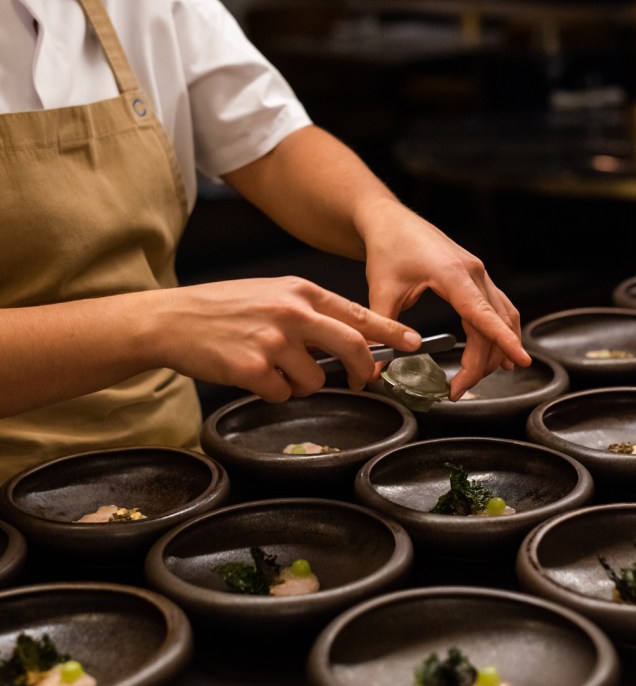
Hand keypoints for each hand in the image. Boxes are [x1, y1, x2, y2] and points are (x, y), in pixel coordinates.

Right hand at [153, 275, 421, 400]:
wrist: (172, 319)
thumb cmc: (223, 308)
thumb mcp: (272, 295)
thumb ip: (309, 313)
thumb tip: (348, 340)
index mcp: (299, 291)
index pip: (357, 312)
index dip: (389, 331)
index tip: (413, 343)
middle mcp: (291, 312)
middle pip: (351, 347)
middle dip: (362, 370)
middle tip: (362, 380)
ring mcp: (273, 341)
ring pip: (316, 380)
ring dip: (301, 383)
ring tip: (272, 366)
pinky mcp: (253, 368)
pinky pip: (283, 394)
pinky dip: (273, 392)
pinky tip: (251, 374)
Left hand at [361, 201, 530, 397]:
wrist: (390, 221)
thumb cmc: (387, 247)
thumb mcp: (380, 291)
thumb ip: (383, 331)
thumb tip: (378, 367)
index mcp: (452, 274)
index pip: (484, 314)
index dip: (503, 340)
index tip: (521, 361)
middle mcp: (473, 272)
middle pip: (494, 324)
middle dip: (483, 363)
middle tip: (457, 389)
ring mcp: (478, 273)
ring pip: (503, 317)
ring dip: (496, 349)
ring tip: (474, 377)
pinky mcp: (475, 276)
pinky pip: (498, 307)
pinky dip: (500, 331)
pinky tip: (497, 350)